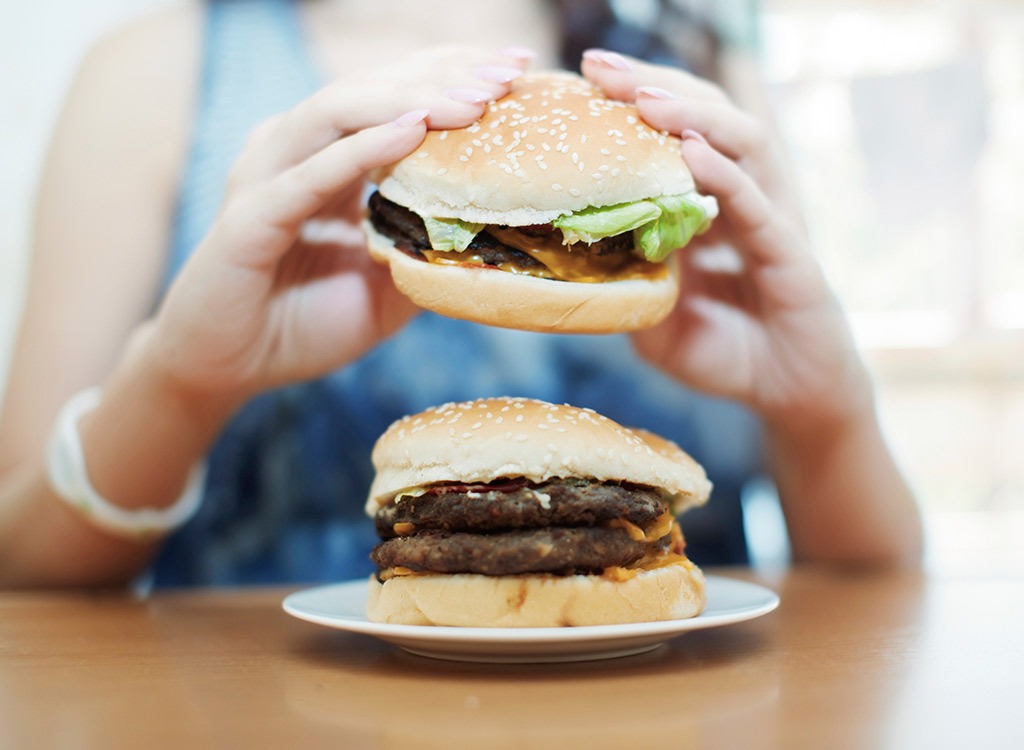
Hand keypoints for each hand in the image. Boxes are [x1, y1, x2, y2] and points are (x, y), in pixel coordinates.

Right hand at [150, 48, 530, 402]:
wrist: (227, 369)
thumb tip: (490, 236)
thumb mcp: (385, 290)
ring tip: (472, 98)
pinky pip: (310, 174)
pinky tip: (412, 129)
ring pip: (340, 112)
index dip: (452, 76)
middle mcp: (297, 152)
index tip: (516, 66)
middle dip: (444, 74)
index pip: (395, 98)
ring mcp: (268, 176)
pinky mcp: (250, 216)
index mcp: (329, 160)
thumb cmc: (302, 324)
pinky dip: (361, 148)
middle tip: (508, 70)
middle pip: (374, 89)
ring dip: (410, 99)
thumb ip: (423, 254)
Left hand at [581, 50, 871, 431]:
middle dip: (653, 87)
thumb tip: (581, 247)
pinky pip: (760, 207)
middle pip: (704, 121)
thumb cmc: (725, 352)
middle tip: (600, 67)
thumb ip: (631, 282)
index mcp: (708, 206)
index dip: (631, 105)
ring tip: (644, 99)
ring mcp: (773, 220)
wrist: (789, 396)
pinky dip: (727, 177)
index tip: (581, 79)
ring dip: (693, 116)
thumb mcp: (658, 318)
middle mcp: (744, 198)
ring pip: (742, 145)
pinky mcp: (793, 256)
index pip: (671, 136)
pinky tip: (694, 152)